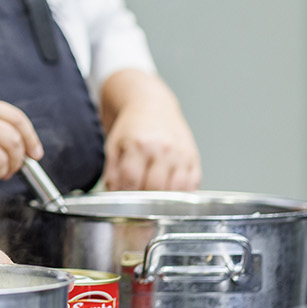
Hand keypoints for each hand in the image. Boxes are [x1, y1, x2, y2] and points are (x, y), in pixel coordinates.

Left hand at [98, 70, 200, 191]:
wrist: (153, 105)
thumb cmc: (132, 127)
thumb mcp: (114, 145)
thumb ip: (112, 172)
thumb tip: (115, 195)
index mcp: (139, 145)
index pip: (131, 181)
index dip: (125, 193)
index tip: (123, 197)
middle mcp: (162, 150)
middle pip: (155, 189)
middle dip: (144, 200)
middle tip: (138, 199)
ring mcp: (180, 155)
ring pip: (175, 192)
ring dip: (164, 201)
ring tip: (154, 197)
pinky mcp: (194, 159)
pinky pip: (192, 186)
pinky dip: (181, 195)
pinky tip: (171, 193)